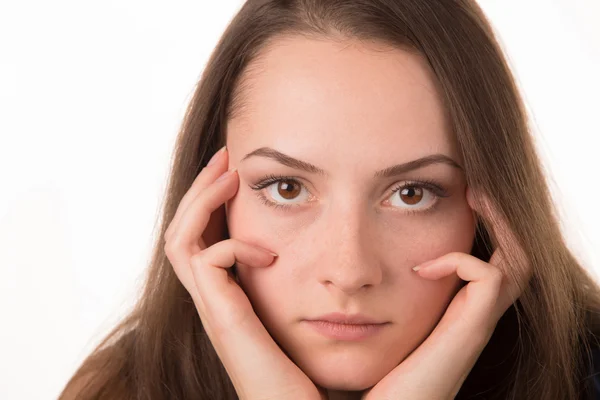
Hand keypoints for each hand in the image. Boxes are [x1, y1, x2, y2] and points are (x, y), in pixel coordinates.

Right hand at [164, 147, 326, 399]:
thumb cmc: (319, 376)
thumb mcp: (312, 315)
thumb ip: (314, 285)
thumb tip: (336, 255)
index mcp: (232, 298)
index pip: (203, 240)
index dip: (212, 204)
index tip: (237, 172)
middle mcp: (216, 302)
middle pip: (182, 233)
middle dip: (199, 191)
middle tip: (225, 159)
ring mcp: (215, 312)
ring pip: (180, 241)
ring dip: (200, 201)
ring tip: (229, 174)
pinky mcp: (223, 321)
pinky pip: (204, 263)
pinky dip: (230, 245)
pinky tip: (269, 251)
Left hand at [361, 186, 532, 399]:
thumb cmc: (371, 378)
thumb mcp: (371, 325)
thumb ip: (364, 301)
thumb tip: (334, 271)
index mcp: (452, 315)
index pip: (485, 266)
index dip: (481, 233)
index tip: (457, 198)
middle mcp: (469, 318)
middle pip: (513, 259)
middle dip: (501, 221)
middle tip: (474, 189)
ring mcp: (472, 325)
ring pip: (516, 263)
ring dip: (501, 225)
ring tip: (473, 194)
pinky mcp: (468, 332)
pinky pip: (489, 280)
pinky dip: (463, 260)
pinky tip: (424, 265)